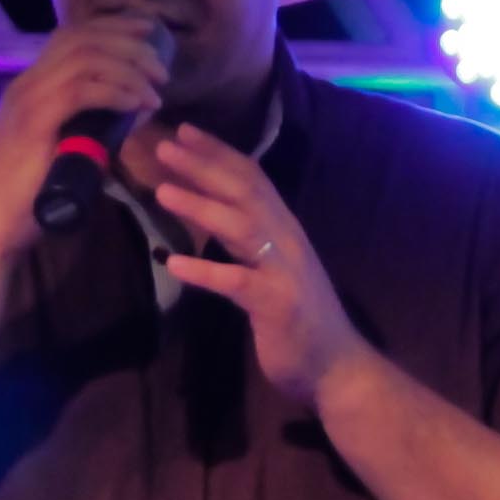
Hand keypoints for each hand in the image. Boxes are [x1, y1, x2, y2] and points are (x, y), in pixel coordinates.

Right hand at [0, 14, 168, 259]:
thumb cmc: (25, 197)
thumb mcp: (62, 150)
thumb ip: (89, 128)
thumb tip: (131, 112)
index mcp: (28, 87)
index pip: (71, 37)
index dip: (112, 29)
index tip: (147, 36)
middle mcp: (25, 84)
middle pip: (82, 39)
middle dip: (128, 44)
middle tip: (161, 67)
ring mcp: (27, 101)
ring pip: (85, 59)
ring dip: (129, 69)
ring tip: (156, 89)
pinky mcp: (34, 123)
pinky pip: (81, 91)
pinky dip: (115, 92)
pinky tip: (136, 103)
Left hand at [144, 122, 369, 406]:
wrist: (337, 368)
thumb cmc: (300, 319)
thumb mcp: (273, 268)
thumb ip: (247, 241)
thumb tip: (210, 213)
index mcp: (283, 228)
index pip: (251, 178)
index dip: (218, 153)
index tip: (184, 131)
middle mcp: (286, 239)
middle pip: (244, 191)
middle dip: (204, 166)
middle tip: (164, 146)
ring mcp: (283, 271)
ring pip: (241, 227)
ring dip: (200, 206)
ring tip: (162, 191)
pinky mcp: (275, 304)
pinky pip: (235, 282)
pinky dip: (205, 270)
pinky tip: (173, 263)